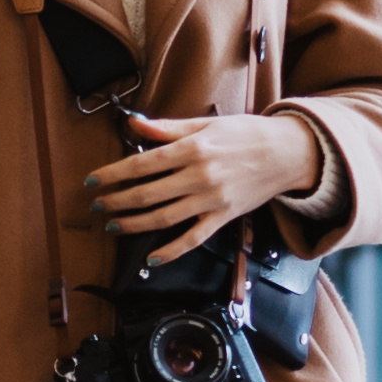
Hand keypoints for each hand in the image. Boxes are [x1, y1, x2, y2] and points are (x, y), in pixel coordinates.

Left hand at [83, 110, 307, 254]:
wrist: (288, 152)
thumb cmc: (247, 133)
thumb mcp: (207, 124)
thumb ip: (168, 128)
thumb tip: (134, 123)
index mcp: (193, 149)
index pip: (142, 164)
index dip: (114, 174)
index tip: (93, 180)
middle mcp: (199, 176)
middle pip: (148, 193)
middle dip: (117, 201)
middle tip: (96, 205)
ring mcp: (211, 200)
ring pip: (164, 218)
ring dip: (134, 224)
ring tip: (113, 226)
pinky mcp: (224, 217)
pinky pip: (193, 239)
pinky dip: (171, 251)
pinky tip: (151, 258)